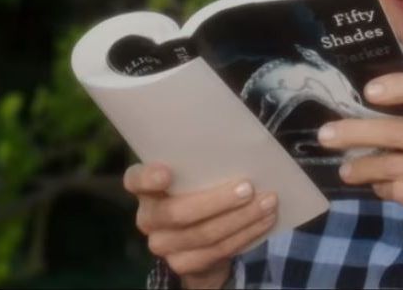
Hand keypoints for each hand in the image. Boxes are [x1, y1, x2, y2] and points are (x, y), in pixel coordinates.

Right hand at [123, 162, 277, 288]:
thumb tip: (236, 138)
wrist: (195, 238)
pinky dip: (246, 234)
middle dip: (218, 200)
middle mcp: (147, 218)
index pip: (135, 180)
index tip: (167, 172)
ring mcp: (162, 245)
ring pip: (204, 234)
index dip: (148, 178)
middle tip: (249, 187)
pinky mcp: (182, 265)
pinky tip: (264, 220)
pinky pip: (218, 251)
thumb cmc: (195, 187)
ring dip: (242, 218)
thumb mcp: (191, 172)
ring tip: (268, 202)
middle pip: (178, 213)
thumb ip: (198, 161)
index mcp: (143, 188)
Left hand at [318, 73, 402, 239]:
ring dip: (363, 167)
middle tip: (325, 135)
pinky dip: (386, 188)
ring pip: (394, 166)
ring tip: (345, 169)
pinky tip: (378, 185)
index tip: (368, 91)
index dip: (399, 87)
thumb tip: (376, 96)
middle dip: (355, 132)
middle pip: (397, 131)